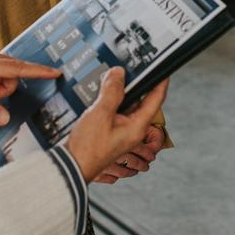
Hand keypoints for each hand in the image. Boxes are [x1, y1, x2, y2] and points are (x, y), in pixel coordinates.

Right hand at [66, 67, 168, 181]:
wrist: (72, 165)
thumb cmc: (88, 148)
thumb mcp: (100, 113)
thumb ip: (111, 92)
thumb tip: (118, 73)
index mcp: (137, 126)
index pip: (156, 99)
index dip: (160, 82)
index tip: (162, 69)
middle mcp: (132, 129)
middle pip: (141, 100)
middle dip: (135, 84)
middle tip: (129, 70)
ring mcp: (121, 131)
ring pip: (126, 105)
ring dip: (120, 92)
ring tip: (111, 79)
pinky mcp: (110, 131)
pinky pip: (116, 111)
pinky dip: (111, 100)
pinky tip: (100, 94)